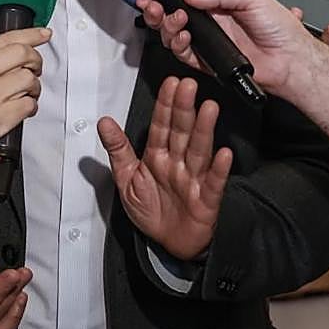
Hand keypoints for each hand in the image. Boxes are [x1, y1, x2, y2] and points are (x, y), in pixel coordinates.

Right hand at [0, 27, 48, 171]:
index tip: (42, 35)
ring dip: (34, 87)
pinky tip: (21, 109)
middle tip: (35, 68)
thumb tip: (6, 59)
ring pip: (29, 80)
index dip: (31, 34)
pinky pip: (28, 105)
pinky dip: (30, 107)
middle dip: (36, 61)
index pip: (6, 39)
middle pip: (23, 54)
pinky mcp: (0, 119)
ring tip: (26, 94)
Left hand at [98, 76, 231, 260]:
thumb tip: (103, 122)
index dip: (165, 105)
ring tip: (209, 108)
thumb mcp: (126, 179)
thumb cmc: (151, 210)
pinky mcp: (206, 200)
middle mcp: (177, 163)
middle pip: (181, 132)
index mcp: (158, 156)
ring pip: (199, 151)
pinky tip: (224, 154)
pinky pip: (213, 183)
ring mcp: (193, 180)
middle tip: (188, 86)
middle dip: (184, 109)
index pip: (161, 126)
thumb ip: (118, 150)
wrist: (169, 244)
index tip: (170, 83)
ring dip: (204, 130)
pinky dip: (219, 170)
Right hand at [136, 0, 317, 96]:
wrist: (289, 59)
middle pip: (172, 16)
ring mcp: (208, 42)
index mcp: (219, 4)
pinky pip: (184, 54)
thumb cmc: (280, 29)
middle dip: (157, 11)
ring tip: (176, 19)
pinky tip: (184, 36)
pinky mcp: (208, 61)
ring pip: (173, 35)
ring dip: (167, 26)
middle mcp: (211, 23)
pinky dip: (178, 45)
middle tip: (152, 6)